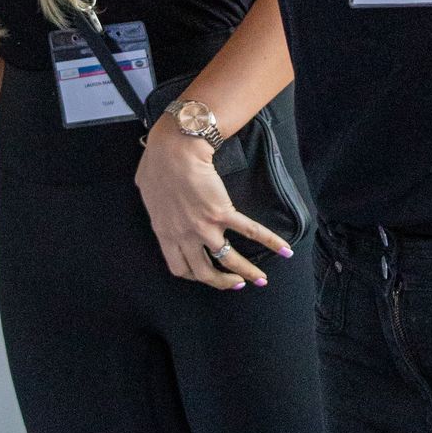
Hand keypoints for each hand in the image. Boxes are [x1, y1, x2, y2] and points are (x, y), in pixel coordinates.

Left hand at [135, 118, 294, 290]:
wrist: (175, 148)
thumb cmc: (157, 162)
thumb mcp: (147, 188)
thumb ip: (155, 203)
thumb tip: (157, 197)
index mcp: (165, 232)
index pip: (180, 268)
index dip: (195, 276)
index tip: (206, 275)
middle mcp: (184, 236)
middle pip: (204, 273)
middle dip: (222, 282)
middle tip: (236, 284)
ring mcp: (204, 226)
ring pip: (228, 259)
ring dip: (247, 272)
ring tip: (260, 279)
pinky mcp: (222, 212)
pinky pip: (249, 231)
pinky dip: (270, 242)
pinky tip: (284, 250)